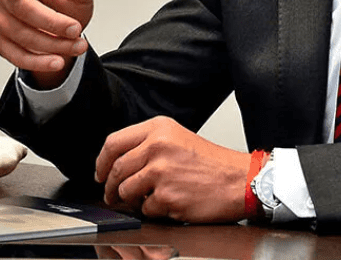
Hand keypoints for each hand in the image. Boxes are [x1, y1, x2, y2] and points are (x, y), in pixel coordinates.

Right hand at [0, 0, 94, 88]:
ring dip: (52, 45)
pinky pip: (16, 55)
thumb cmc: (66, 3)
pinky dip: (39, 61)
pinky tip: (58, 61)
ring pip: (21, 35)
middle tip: (76, 30)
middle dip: (52, 22)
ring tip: (78, 47)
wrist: (65, 31)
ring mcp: (0, 19)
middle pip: (21, 8)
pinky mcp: (1, 42)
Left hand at [95, 116, 251, 222]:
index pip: (113, 143)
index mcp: (159, 129)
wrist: (240, 180)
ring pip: (125, 191)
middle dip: (111, 187)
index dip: (101, 162)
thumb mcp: (178, 138)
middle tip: (114, 195)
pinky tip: (170, 203)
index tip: (100, 173)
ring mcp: (161, 172)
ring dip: (133, 200)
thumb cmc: (212, 163)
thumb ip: (147, 144)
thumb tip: (116, 163)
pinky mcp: (166, 196)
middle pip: (115, 170)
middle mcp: (157, 146)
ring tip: (150, 198)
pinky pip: (144, 209)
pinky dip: (153, 211)